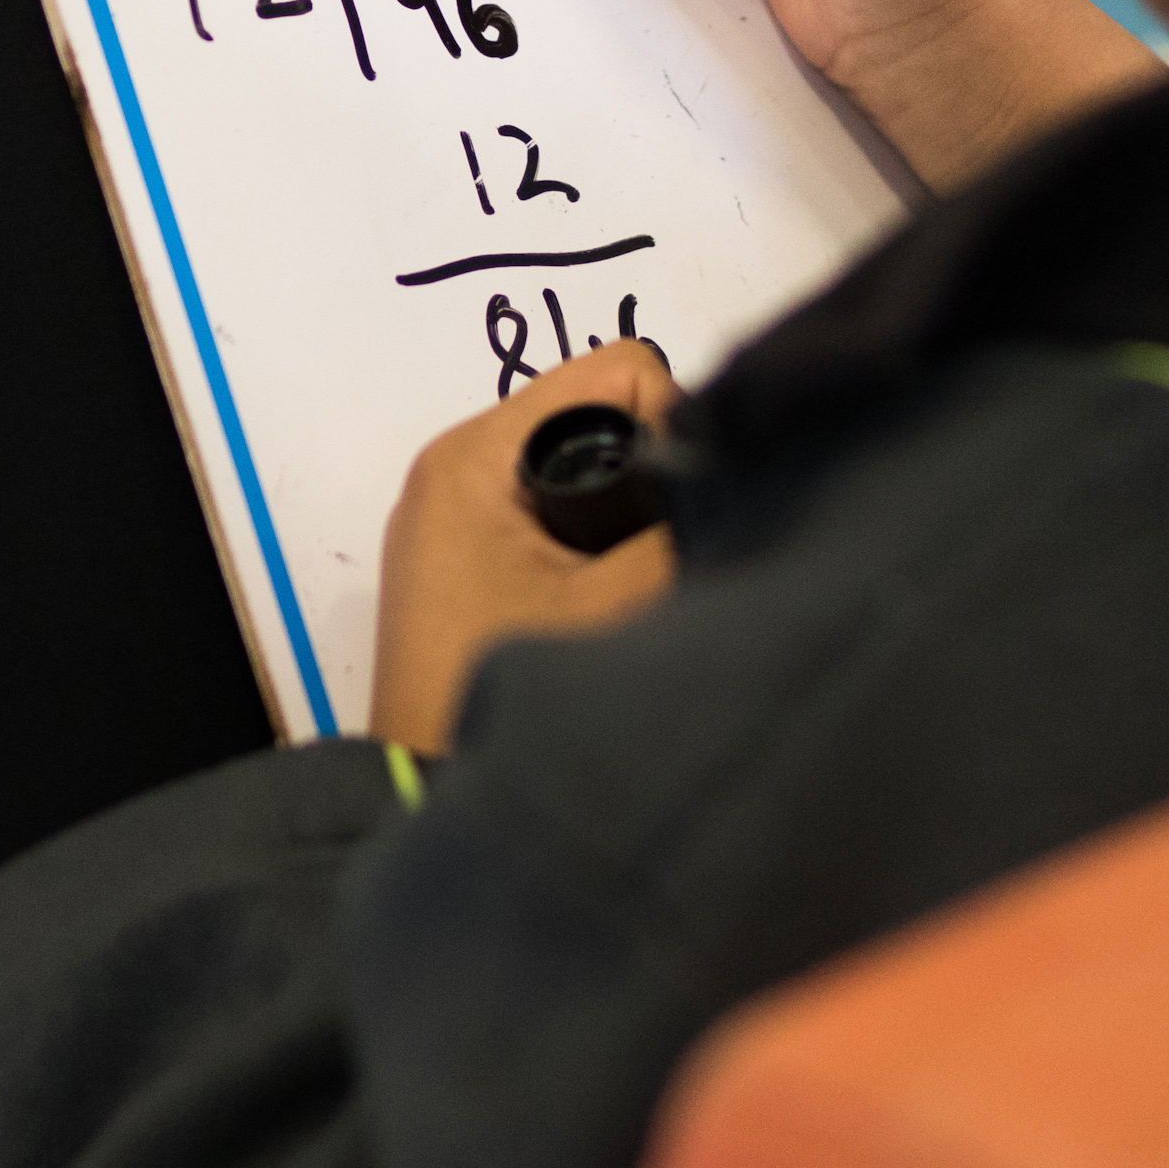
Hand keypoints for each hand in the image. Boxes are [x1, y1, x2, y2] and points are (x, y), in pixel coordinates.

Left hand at [367, 342, 682, 755]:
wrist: (419, 796)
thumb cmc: (497, 694)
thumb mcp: (616, 606)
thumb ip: (683, 532)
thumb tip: (748, 490)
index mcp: (477, 455)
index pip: (620, 372)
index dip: (676, 427)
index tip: (686, 509)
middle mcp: (460, 467)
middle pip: (602, 414)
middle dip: (654, 471)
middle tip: (669, 551)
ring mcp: (460, 518)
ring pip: (586, 469)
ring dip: (628, 517)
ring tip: (643, 583)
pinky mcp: (471, 564)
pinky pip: (559, 516)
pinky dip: (600, 546)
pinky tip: (616, 600)